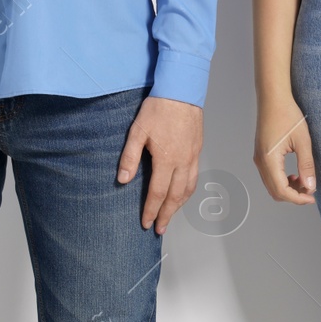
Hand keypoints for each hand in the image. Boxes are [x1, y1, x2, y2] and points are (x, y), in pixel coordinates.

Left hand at [118, 96, 203, 232]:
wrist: (181, 91)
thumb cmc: (158, 109)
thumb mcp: (137, 131)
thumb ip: (130, 157)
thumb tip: (123, 180)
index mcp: (166, 160)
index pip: (157, 193)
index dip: (151, 210)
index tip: (146, 223)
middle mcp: (182, 162)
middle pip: (175, 197)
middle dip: (166, 215)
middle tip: (159, 229)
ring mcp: (192, 158)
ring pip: (187, 190)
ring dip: (178, 206)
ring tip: (169, 216)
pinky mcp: (197, 152)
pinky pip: (194, 178)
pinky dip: (187, 192)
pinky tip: (182, 195)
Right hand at [252, 98, 315, 204]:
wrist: (273, 98)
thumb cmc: (287, 114)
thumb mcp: (303, 141)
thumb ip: (306, 165)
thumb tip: (310, 187)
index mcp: (269, 159)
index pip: (282, 190)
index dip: (298, 198)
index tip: (312, 197)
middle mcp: (260, 162)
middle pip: (275, 192)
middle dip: (293, 196)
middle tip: (310, 192)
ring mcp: (258, 159)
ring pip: (272, 186)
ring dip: (288, 189)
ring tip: (304, 181)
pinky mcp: (261, 155)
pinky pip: (270, 177)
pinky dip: (282, 181)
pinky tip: (294, 174)